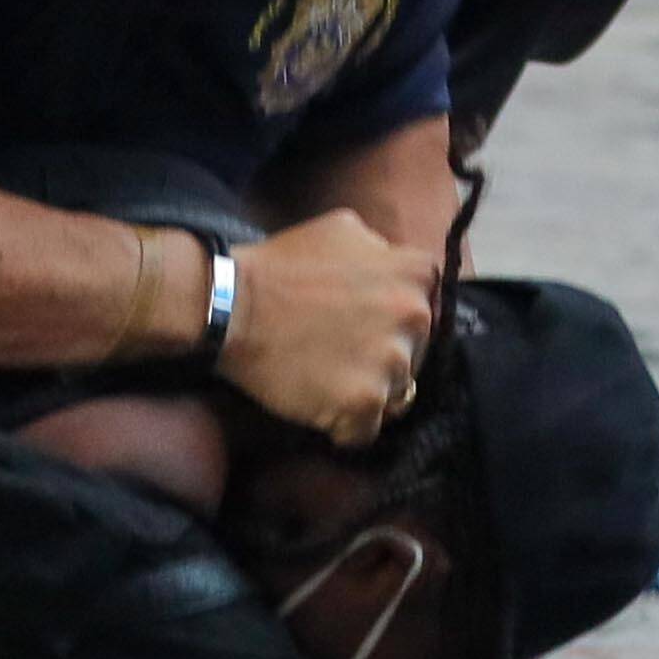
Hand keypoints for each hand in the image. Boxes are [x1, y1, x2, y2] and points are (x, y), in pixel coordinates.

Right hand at [221, 208, 436, 444]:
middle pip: (414, 354)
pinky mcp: (363, 402)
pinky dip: (344, 425)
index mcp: (415, 273)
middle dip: (384, 357)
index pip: (429, 308)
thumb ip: (381, 249)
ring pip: (395, 394)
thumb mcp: (341, 229)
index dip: (395, 319)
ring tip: (325, 379)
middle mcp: (413, 317)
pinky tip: (317, 404)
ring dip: (366, 392)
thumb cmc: (279, 267)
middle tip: (339, 351)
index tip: (366, 323)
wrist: (229, 305)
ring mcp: (390, 363)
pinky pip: (366, 429)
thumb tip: (394, 267)